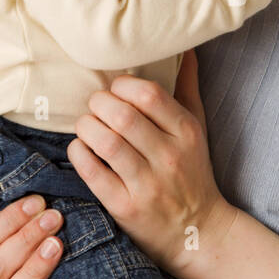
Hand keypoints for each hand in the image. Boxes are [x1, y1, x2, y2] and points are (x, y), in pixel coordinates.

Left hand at [67, 49, 236, 277]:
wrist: (199, 232)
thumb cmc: (192, 172)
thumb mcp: (197, 129)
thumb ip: (187, 87)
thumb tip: (186, 47)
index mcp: (187, 132)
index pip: (149, 94)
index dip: (123, 85)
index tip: (115, 89)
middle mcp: (170, 157)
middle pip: (123, 115)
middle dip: (99, 103)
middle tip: (95, 106)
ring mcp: (147, 185)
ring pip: (106, 142)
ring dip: (86, 126)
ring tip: (86, 125)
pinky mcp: (126, 208)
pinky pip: (92, 173)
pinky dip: (79, 154)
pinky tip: (80, 148)